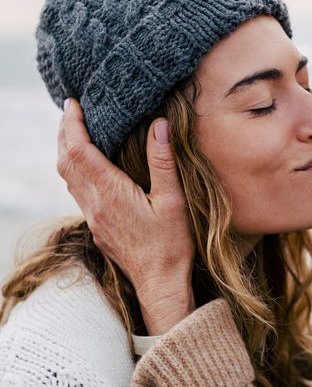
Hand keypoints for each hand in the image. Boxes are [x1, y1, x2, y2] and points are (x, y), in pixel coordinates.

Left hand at [58, 99, 194, 334]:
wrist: (160, 283)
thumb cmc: (171, 244)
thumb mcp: (173, 200)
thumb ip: (163, 161)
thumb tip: (158, 125)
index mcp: (110, 192)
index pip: (78, 150)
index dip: (71, 124)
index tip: (73, 103)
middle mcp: (94, 203)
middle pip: (65, 161)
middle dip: (63, 133)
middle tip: (71, 111)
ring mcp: (93, 217)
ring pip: (67, 178)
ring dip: (66, 152)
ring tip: (76, 132)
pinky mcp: (97, 227)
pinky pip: (77, 192)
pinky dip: (76, 170)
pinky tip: (89, 167)